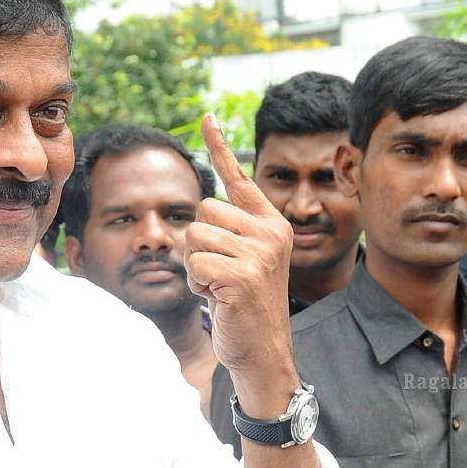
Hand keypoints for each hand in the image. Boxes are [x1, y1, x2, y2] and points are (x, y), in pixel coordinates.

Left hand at [186, 116, 296, 406]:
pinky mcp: (242, 276)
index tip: (206, 116)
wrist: (262, 351)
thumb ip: (230, 231)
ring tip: (220, 286)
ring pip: (195, 236)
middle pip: (204, 210)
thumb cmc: (244, 306)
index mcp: (272, 224)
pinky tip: (218, 298)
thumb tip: (204, 207)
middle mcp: (271, 232)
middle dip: (200, 243)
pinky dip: (197, 284)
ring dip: (196, 266)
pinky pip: (194, 264)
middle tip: (221, 273)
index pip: (239, 177)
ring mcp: (259, 254)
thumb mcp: (243, 261)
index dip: (219, 146)